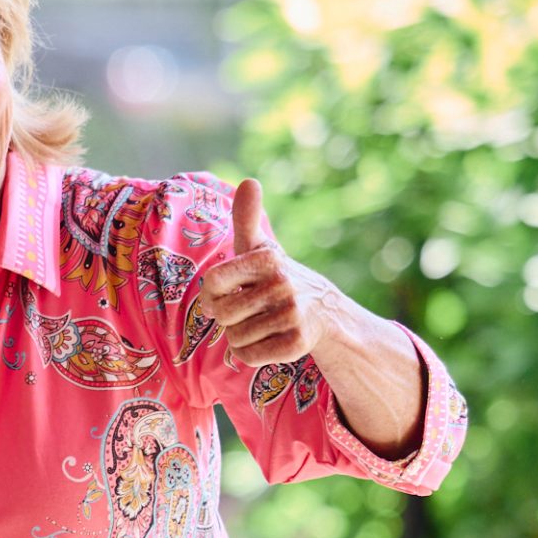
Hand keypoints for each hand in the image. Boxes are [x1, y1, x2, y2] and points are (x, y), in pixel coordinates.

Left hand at [196, 178, 348, 367]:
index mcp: (269, 259)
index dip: (212, 293)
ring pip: (234, 338)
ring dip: (239, 336)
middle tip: (248, 310)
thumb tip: (249, 181)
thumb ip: (247, 219)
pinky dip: (250, 354)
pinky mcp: (297, 344)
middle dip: (228, 318)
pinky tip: (268, 340)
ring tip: (261, 323)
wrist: (325, 312)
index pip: (212, 283)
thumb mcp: (260, 248)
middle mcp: (283, 284)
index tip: (225, 292)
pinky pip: (248, 357)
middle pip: (221, 314)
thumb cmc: (277, 277)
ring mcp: (293, 315)